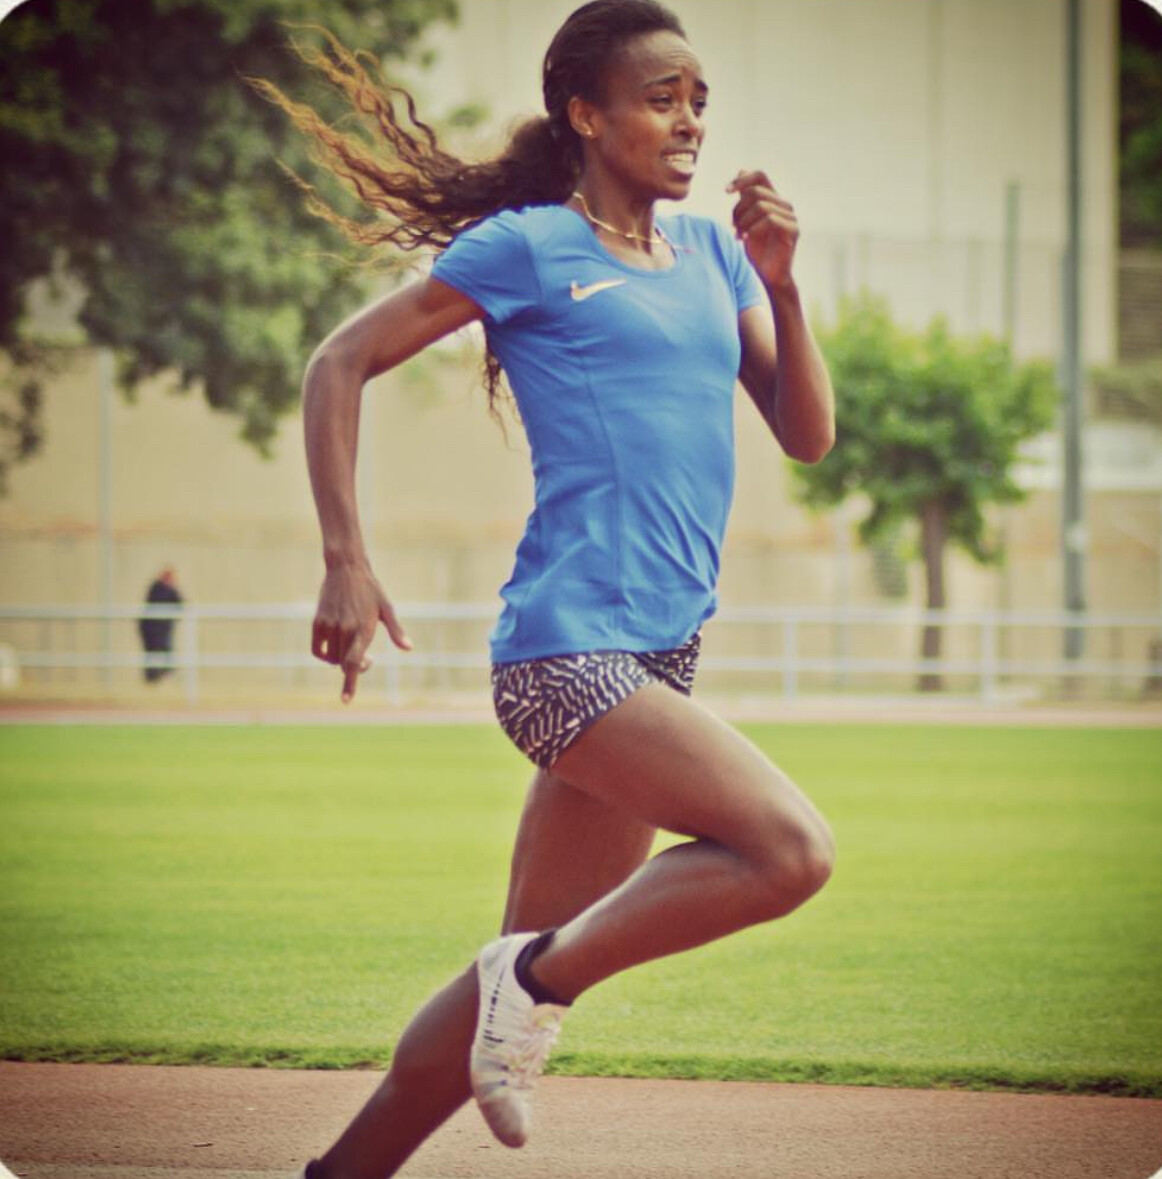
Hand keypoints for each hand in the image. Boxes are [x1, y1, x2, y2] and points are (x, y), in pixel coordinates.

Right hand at [311, 561, 411, 702]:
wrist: (346, 568)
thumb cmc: (371, 589)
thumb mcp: (387, 609)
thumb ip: (396, 631)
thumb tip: (409, 648)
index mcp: (364, 629)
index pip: (354, 663)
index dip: (350, 684)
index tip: (346, 701)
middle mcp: (345, 629)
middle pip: (344, 664)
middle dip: (355, 668)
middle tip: (368, 660)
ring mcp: (329, 626)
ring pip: (331, 658)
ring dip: (340, 661)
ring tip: (353, 648)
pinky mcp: (318, 622)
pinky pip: (316, 649)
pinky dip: (324, 655)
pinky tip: (334, 649)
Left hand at [726, 170, 798, 292]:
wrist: (768, 277)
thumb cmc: (756, 251)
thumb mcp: (745, 221)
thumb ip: (744, 199)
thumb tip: (741, 170)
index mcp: (773, 200)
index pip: (759, 176)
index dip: (742, 180)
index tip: (726, 192)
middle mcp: (784, 205)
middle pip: (756, 191)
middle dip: (738, 208)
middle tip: (733, 226)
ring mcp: (791, 217)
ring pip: (762, 205)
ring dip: (744, 221)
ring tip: (738, 235)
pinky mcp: (793, 230)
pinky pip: (770, 219)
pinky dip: (753, 229)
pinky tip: (745, 239)